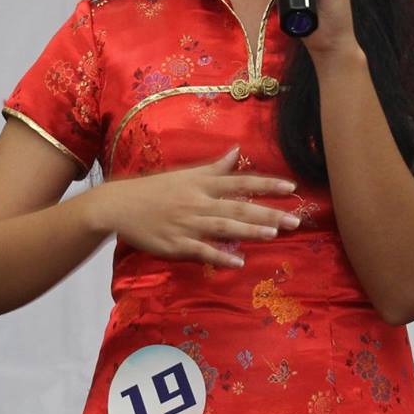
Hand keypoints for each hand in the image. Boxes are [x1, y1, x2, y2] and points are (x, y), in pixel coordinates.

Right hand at [85, 147, 300, 267]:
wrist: (119, 205)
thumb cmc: (155, 190)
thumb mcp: (185, 174)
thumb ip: (214, 167)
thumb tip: (236, 151)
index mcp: (201, 184)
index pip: (240, 183)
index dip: (266, 185)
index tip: (291, 188)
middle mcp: (198, 202)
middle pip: (238, 207)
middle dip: (267, 213)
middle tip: (295, 221)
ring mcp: (187, 224)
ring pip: (223, 227)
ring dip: (248, 231)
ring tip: (273, 234)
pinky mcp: (175, 244)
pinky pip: (200, 251)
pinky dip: (219, 256)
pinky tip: (238, 262)